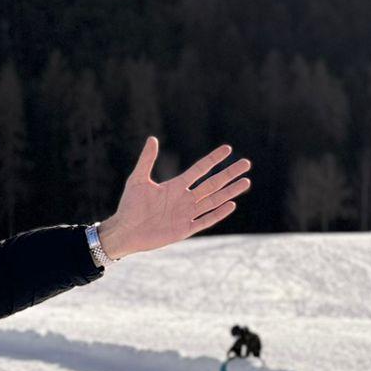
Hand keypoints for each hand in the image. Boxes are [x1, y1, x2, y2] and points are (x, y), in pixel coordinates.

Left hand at [99, 138, 250, 260]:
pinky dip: (218, 213)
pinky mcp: (184, 230)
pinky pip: (205, 221)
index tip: (228, 148)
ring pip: (213, 201)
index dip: (213, 159)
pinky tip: (231, 204)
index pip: (199, 169)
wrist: (124, 231)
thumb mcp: (137, 180)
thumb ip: (146, 160)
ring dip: (229, 191)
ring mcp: (186, 214)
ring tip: (246, 181)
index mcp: (175, 186)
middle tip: (246, 163)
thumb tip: (152, 139)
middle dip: (229, 174)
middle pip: (212, 184)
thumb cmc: (129, 206)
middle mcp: (184, 199)